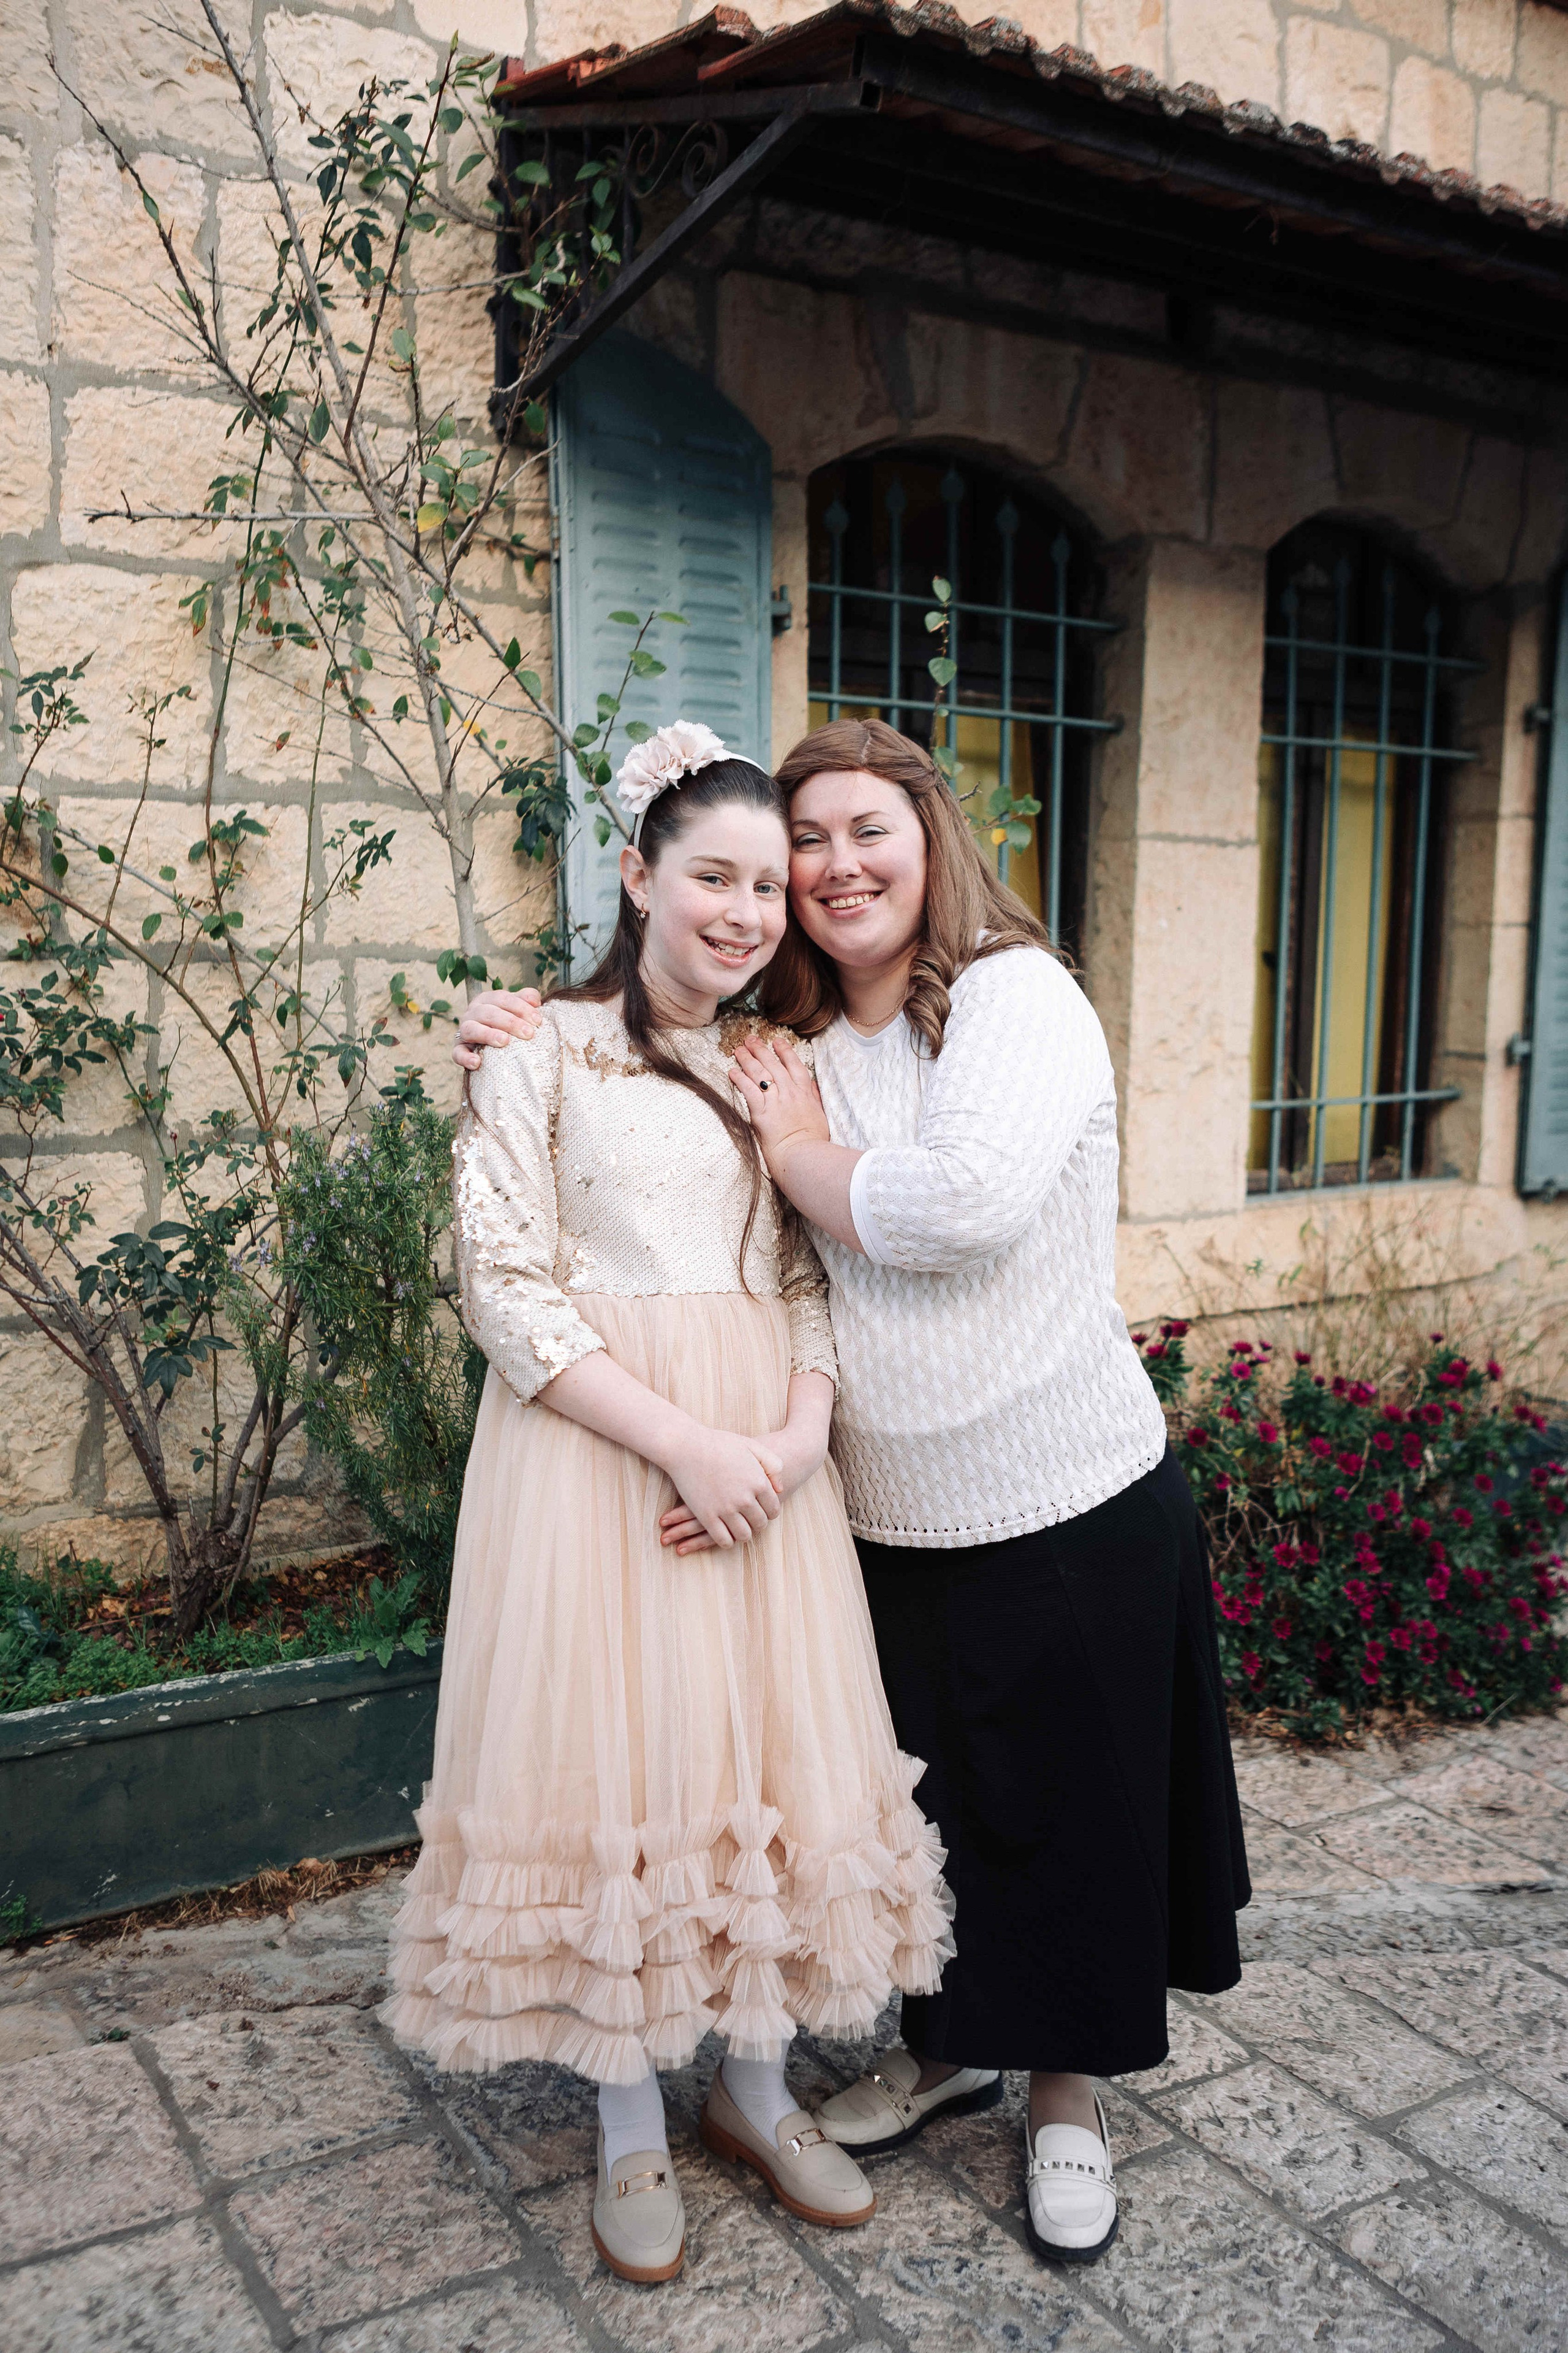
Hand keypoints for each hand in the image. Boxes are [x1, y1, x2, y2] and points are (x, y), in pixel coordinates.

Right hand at [452, 987, 542, 1070]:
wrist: (488, 1045)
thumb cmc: (506, 1023)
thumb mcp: (515, 1009)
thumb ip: (524, 1000)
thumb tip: (535, 1000)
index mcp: (487, 1000)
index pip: (503, 999)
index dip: (520, 1007)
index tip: (538, 1020)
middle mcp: (473, 1012)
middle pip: (488, 1013)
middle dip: (510, 1022)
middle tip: (528, 1033)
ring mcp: (463, 1031)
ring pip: (471, 1029)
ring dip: (487, 1034)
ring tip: (504, 1041)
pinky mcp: (458, 1049)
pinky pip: (458, 1053)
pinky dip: (465, 1057)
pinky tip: (477, 1062)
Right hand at [660, 1424, 784, 1549]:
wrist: (685, 1446)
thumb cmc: (719, 1443)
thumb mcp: (752, 1446)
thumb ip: (772, 1465)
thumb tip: (779, 1489)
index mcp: (758, 1482)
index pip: (773, 1509)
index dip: (769, 1512)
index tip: (763, 1510)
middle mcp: (745, 1499)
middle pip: (760, 1524)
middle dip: (757, 1523)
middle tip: (750, 1519)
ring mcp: (725, 1509)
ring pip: (743, 1535)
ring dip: (743, 1533)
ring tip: (739, 1527)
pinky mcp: (707, 1516)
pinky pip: (723, 1540)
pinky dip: (727, 1541)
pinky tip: (725, 1534)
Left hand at [730, 1036, 829, 1178]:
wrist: (805, 1155)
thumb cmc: (814, 1141)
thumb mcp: (820, 1116)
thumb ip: (815, 1098)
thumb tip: (813, 1086)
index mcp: (805, 1093)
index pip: (794, 1065)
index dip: (784, 1051)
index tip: (776, 1041)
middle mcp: (789, 1092)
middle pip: (773, 1064)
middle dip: (760, 1049)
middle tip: (750, 1039)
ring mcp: (775, 1100)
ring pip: (760, 1073)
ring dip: (747, 1059)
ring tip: (738, 1049)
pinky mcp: (762, 1111)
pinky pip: (748, 1090)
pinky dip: (739, 1079)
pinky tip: (732, 1071)